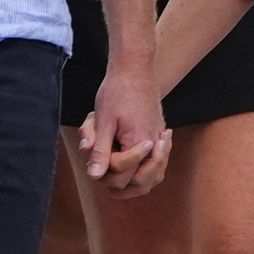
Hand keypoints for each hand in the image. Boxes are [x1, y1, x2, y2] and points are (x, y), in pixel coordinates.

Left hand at [79, 68, 172, 198]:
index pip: (122, 175)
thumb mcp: (103, 121)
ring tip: (115, 174)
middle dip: (116, 180)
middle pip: (140, 184)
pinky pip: (156, 164)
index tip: (94, 152)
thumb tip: (94, 176)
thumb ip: (100, 151)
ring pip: (152, 178)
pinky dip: (143, 169)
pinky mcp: (159, 136)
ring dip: (133, 179)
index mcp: (139, 143)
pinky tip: (130, 164)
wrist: (134, 69)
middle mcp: (155, 146)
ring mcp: (160, 142)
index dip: (104, 170)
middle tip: (101, 167)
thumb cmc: (117, 92)